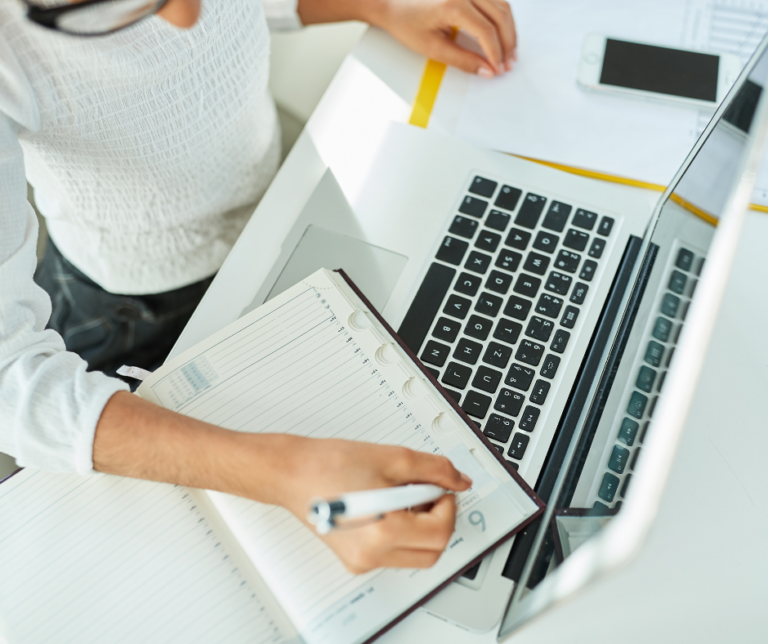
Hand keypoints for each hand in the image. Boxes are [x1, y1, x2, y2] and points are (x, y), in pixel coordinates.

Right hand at [94, 393, 470, 573]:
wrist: (289, 472)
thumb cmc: (327, 464)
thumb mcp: (391, 457)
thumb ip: (433, 469)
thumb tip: (458, 480)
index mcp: (381, 533)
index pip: (440, 531)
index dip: (448, 504)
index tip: (442, 484)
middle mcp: (371, 556)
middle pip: (433, 549)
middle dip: (439, 518)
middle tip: (428, 489)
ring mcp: (362, 561)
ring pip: (417, 554)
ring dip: (423, 524)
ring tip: (403, 493)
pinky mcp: (356, 558)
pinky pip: (396, 551)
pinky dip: (404, 529)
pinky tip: (389, 503)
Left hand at [372, 0, 516, 76]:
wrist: (391, 3)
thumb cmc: (405, 21)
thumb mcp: (432, 48)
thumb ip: (463, 60)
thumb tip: (486, 70)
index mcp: (453, 4)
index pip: (486, 30)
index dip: (496, 52)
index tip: (499, 69)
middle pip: (500, 15)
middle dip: (508, 43)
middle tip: (508, 64)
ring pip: (502, 6)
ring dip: (509, 30)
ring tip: (508, 53)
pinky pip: (495, 0)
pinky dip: (502, 18)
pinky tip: (502, 34)